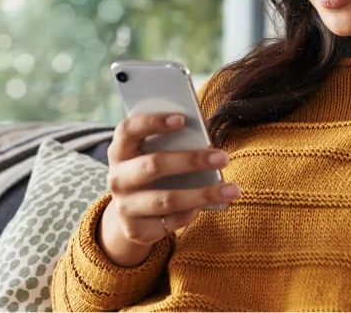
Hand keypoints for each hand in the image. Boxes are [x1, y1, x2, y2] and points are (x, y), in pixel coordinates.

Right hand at [99, 113, 241, 266]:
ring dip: (203, 194)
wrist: (131, 213)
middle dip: (192, 160)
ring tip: (233, 189)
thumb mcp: (154, 153)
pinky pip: (170, 222)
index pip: (129, 130)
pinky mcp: (135, 230)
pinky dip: (192, 213)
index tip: (183, 119)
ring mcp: (124, 206)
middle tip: (223, 157)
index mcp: (120, 150)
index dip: (153, 122)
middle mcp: (117, 178)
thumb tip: (205, 141)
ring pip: (167, 200)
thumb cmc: (153, 171)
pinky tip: (209, 206)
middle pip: (154, 165)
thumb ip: (171, 143)